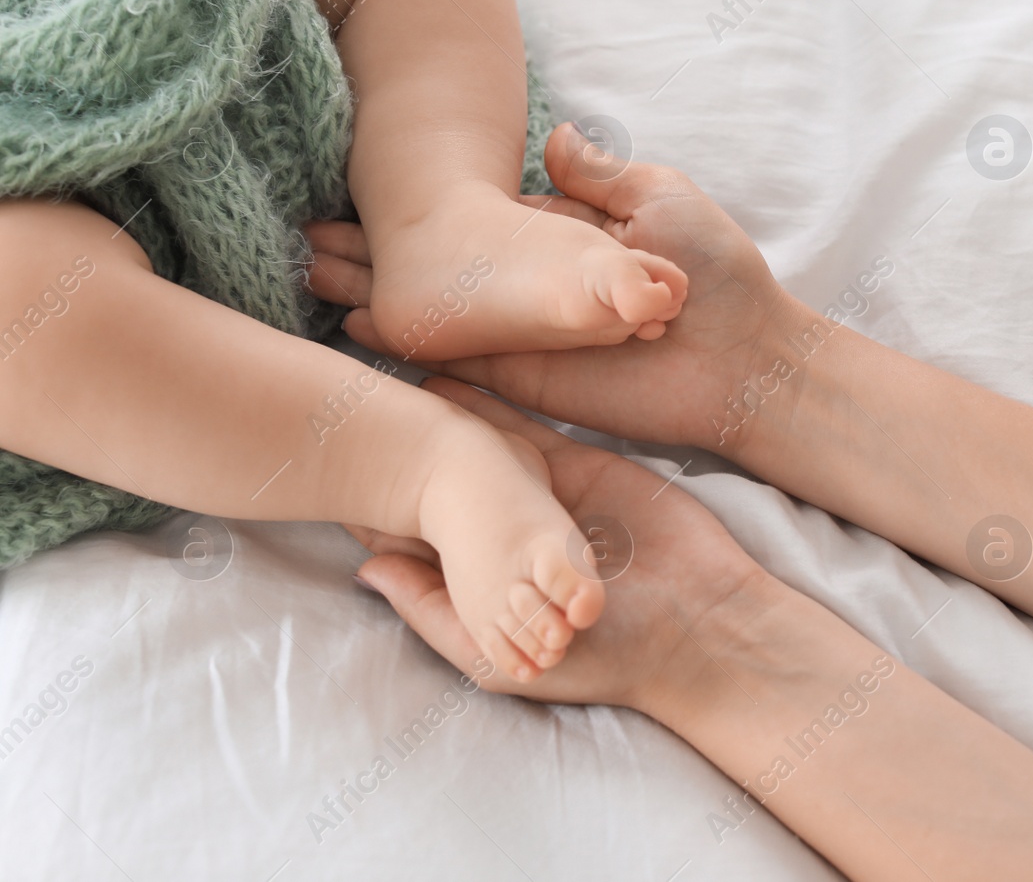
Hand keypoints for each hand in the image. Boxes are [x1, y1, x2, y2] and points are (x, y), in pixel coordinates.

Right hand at [306, 122, 807, 452]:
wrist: (746, 360)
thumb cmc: (716, 274)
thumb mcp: (661, 201)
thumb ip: (600, 176)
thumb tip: (551, 136)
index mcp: (566, 240)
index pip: (478, 222)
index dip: (419, 213)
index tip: (359, 197)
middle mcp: (536, 290)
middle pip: (443, 269)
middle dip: (379, 255)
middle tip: (306, 240)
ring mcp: (527, 335)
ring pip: (438, 313)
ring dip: (376, 295)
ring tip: (310, 276)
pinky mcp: (530, 378)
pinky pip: (456, 361)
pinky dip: (404, 344)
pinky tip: (350, 327)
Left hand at [351, 377, 772, 711]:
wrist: (697, 625)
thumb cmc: (603, 660)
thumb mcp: (501, 658)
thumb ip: (434, 612)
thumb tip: (362, 569)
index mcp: (482, 585)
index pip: (416, 541)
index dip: (376, 509)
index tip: (332, 470)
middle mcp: (505, 539)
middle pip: (442, 491)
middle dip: (402, 457)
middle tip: (349, 413)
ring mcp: (543, 499)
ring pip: (479, 453)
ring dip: (441, 423)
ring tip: (387, 383)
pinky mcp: (581, 465)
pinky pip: (528, 429)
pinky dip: (490, 404)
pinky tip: (449, 376)